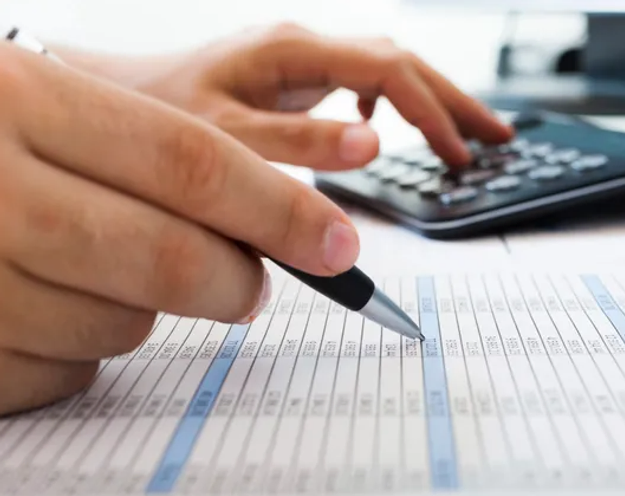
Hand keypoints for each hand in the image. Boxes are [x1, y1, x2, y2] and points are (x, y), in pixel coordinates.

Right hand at [0, 43, 358, 414]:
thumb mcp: (41, 107)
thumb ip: (147, 161)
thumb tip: (268, 234)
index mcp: (17, 100)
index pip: (190, 161)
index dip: (280, 209)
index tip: (339, 244)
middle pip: (168, 257)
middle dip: (235, 281)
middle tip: (253, 287)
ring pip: (122, 325)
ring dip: (144, 310)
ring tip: (100, 272)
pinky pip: (65, 374)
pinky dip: (80, 352)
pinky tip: (43, 308)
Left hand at [56, 23, 512, 169]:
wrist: (122, 99)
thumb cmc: (162, 117)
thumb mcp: (228, 138)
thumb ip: (299, 145)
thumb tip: (373, 144)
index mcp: (296, 51)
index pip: (392, 72)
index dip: (435, 115)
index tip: (462, 156)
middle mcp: (306, 46)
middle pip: (405, 61)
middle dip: (454, 101)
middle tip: (497, 137)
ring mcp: (303, 58)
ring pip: (390, 69)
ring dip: (432, 101)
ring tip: (467, 134)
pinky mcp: (296, 76)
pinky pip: (362, 81)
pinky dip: (391, 107)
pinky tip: (385, 130)